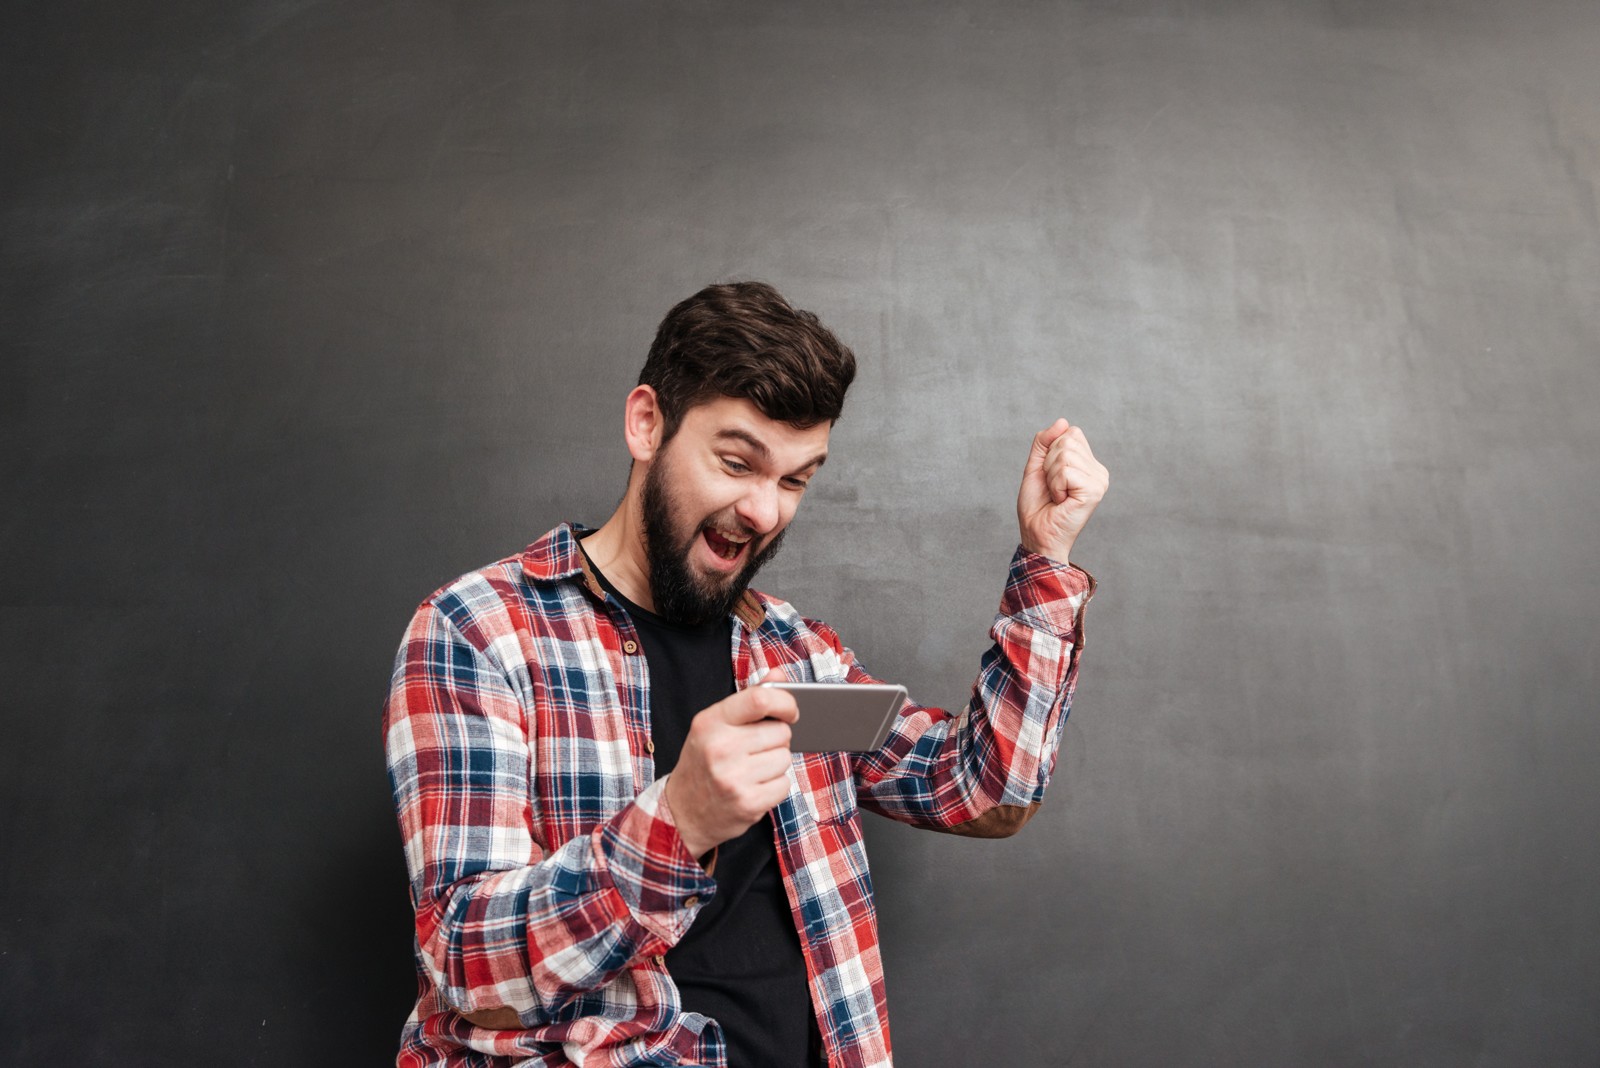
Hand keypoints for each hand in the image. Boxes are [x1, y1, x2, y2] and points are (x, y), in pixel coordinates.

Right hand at [664, 670, 797, 858]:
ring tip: (751, 770)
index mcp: (711, 722)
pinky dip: (775, 786)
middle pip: (780, 732)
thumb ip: (749, 699)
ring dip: (776, 764)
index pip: (760, 699)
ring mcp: (733, 778)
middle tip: (756, 749)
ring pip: (785, 758)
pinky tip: (754, 787)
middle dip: (776, 739)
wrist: (682, 812)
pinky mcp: (748, 803)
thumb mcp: (715, 725)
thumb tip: (780, 675)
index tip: (791, 710)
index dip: (785, 702)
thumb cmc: (703, 762)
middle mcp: (720, 748)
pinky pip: (784, 784)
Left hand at [1016, 419, 1108, 563]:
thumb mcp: (1036, 466)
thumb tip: (1062, 421)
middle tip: (1052, 488)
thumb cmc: (1037, 506)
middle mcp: (1098, 471)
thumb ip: (1045, 442)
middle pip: (1068, 440)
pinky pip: (1065, 470)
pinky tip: (1061, 500)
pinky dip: (1055, 484)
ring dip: (1051, 476)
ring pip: (1065, 454)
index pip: (1071, 432)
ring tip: (1057, 495)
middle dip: (1049, 463)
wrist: (1037, 534)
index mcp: (1088, 464)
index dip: (1050, 451)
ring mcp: (1099, 481)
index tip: (1050, 476)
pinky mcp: (1094, 490)